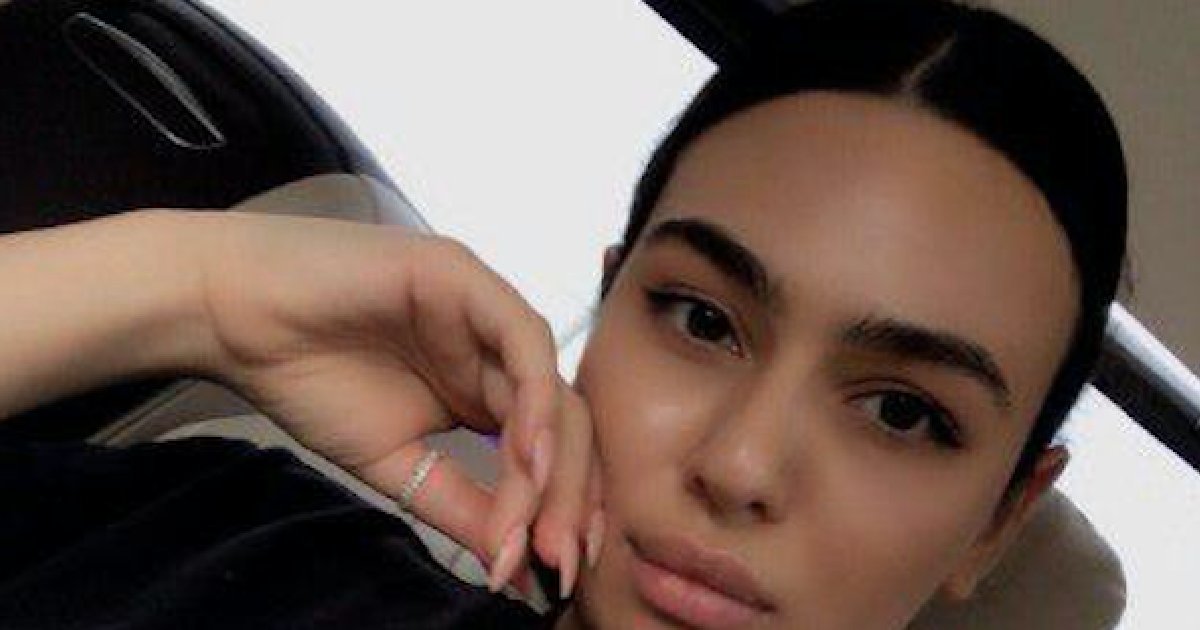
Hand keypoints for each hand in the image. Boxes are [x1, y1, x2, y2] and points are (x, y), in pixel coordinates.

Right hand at [195, 211, 598, 593]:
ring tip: (543, 528)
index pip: (551, 451)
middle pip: (565, 426)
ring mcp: (487, 312)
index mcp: (485, 391)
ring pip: (553, 390)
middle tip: (561, 563)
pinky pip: (523, 341)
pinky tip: (529, 456)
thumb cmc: (307, 377)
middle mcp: (497, 353)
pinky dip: (534, 401)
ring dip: (556, 465)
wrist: (234, 317)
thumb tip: (515, 566)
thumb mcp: (396, 464)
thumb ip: (460, 505)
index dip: (564, 511)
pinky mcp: (466, 277)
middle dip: (571, 500)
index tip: (559, 574)